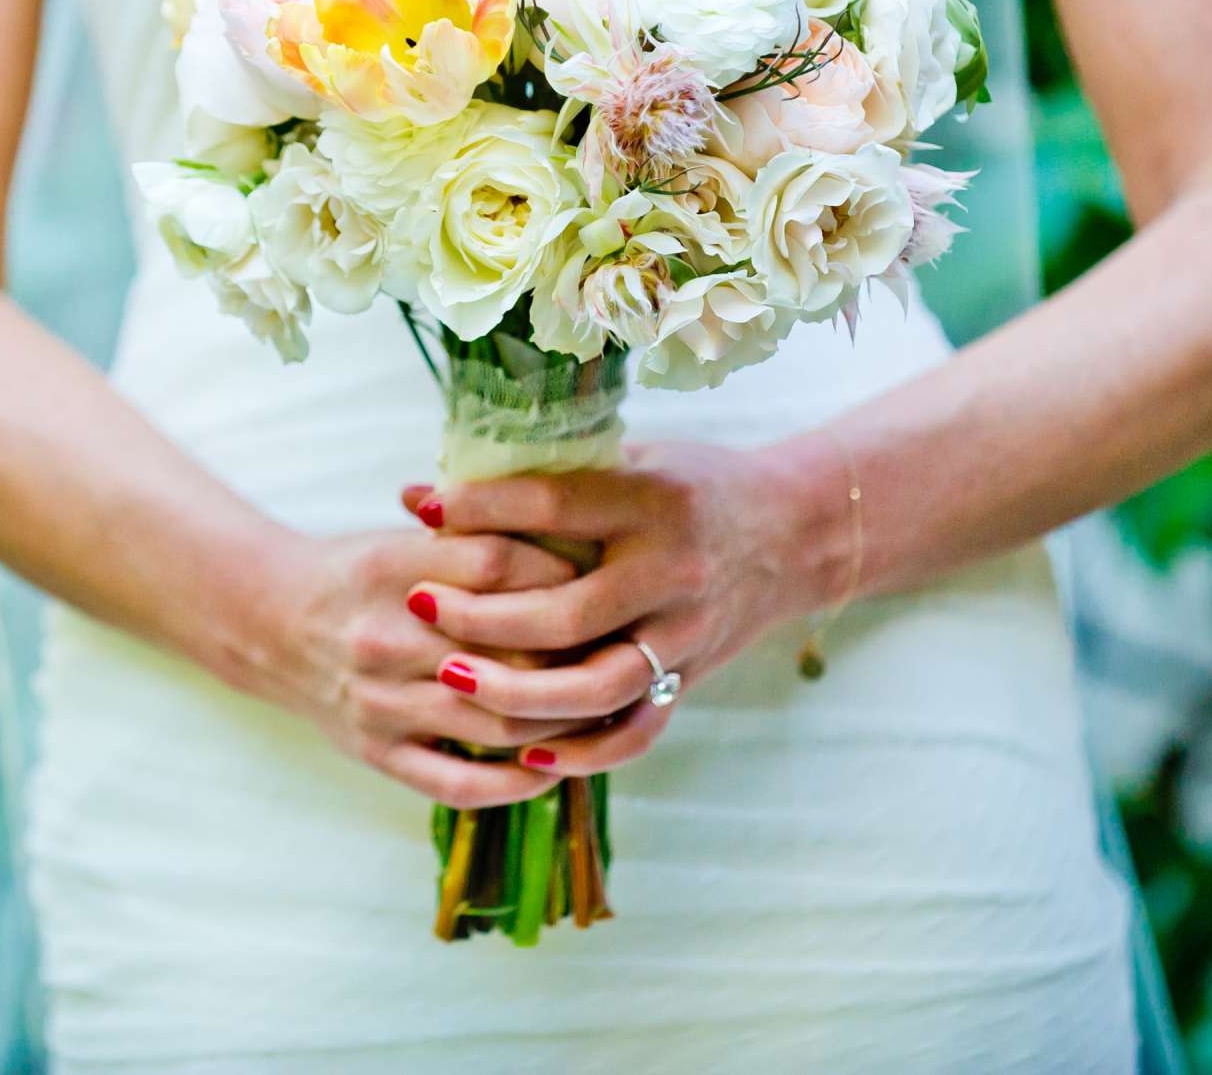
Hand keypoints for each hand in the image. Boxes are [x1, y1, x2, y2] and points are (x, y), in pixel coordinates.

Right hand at [247, 521, 590, 809]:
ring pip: (494, 721)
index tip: (601, 575)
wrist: (269, 621)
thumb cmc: (362, 574)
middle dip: (575, 653)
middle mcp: (383, 637)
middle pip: (507, 651)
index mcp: (391, 567)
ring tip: (603, 709)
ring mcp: (379, 703)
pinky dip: (514, 783)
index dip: (560, 572)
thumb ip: (481, 538)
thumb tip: (580, 539)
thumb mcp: (408, 538)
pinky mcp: (378, 753)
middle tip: (623, 647)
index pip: (497, 565)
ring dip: (559, 722)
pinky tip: (552, 770)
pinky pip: (458, 783)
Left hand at [401, 440, 847, 777]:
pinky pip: (635, 732)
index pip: (555, 505)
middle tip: (418, 604)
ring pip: (595, 687)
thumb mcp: (631, 459)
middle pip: (566, 613)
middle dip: (481, 614)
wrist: (794, 531)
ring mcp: (686, 634)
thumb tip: (417, 496)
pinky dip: (580, 752)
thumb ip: (540, 478)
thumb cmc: (693, 485)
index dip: (481, 508)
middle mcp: (673, 572)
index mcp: (654, 500)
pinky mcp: (691, 678)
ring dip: (516, 693)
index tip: (421, 508)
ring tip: (451, 677)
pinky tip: (523, 752)